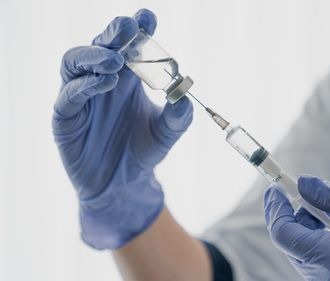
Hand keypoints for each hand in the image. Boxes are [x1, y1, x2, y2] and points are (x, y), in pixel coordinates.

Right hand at [52, 9, 192, 249]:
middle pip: (102, 45)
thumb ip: (178, 117)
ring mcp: (82, 95)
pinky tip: (106, 83)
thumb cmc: (144, 151)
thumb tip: (185, 97)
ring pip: (76, 61)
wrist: (123, 183)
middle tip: (130, 28)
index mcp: (128, 77)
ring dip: (96, 55)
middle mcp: (104, 79)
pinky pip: (70, 93)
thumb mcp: (167, 134)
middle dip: (115, 33)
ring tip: (116, 60)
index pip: (130, 45)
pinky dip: (86, 84)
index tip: (148, 18)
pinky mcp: (66, 115)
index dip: (138, 28)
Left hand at [264, 176, 329, 280]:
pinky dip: (324, 241)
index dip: (275, 208)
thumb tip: (304, 183)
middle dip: (295, 214)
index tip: (275, 186)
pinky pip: (319, 262)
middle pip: (291, 242)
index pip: (283, 234)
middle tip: (307, 192)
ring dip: (312, 228)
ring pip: (304, 251)